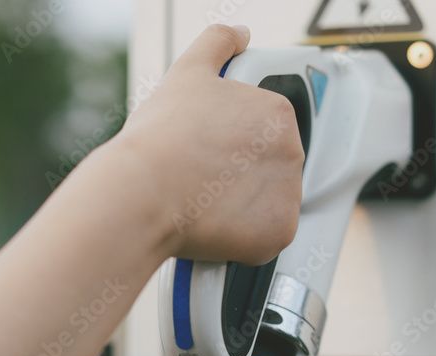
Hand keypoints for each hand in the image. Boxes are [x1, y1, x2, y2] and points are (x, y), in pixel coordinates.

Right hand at [113, 25, 303, 265]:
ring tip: (202, 203)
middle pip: (267, 172)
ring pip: (265, 207)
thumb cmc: (159, 139)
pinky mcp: (278, 232)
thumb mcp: (188, 73)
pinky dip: (242, 241)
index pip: (263, 136)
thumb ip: (217, 44)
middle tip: (200, 180)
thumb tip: (238, 34)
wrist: (143, 191)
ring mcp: (288, 194)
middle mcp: (292, 150)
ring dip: (240, 209)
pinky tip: (213, 227)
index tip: (206, 155)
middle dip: (236, 179)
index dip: (230, 148)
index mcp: (276, 112)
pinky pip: (266, 240)